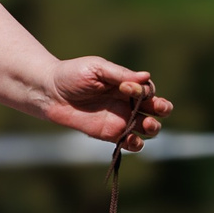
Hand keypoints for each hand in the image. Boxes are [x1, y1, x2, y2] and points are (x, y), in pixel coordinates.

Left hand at [44, 59, 170, 146]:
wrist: (50, 93)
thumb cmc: (73, 75)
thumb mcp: (97, 68)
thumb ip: (120, 74)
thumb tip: (145, 77)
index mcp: (127, 84)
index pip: (148, 90)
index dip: (144, 91)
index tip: (126, 88)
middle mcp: (127, 102)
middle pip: (157, 108)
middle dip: (162, 108)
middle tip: (157, 107)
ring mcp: (120, 119)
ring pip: (148, 128)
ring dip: (153, 127)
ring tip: (147, 124)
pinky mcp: (110, 134)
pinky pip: (131, 143)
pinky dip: (136, 144)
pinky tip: (131, 139)